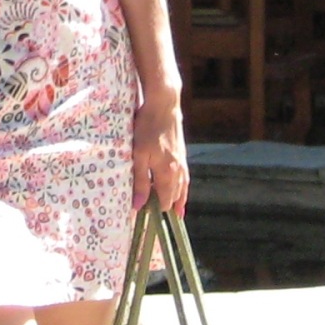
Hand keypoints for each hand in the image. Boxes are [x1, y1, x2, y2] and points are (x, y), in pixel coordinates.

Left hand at [131, 92, 187, 213]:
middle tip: (164, 219)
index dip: (158, 209)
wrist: (164, 104)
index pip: (165, 199)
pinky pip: (185, 175)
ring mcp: (182, 160)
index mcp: (168, 172)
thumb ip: (140, 181)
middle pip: (176, 194)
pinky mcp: (182, 151)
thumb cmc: (147, 127)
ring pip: (183, 185)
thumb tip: (139, 205)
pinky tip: (181, 185)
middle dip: (169, 206)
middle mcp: (178, 169)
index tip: (150, 218)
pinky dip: (183, 185)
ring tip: (179, 211)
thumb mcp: (139, 154)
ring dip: (180, 199)